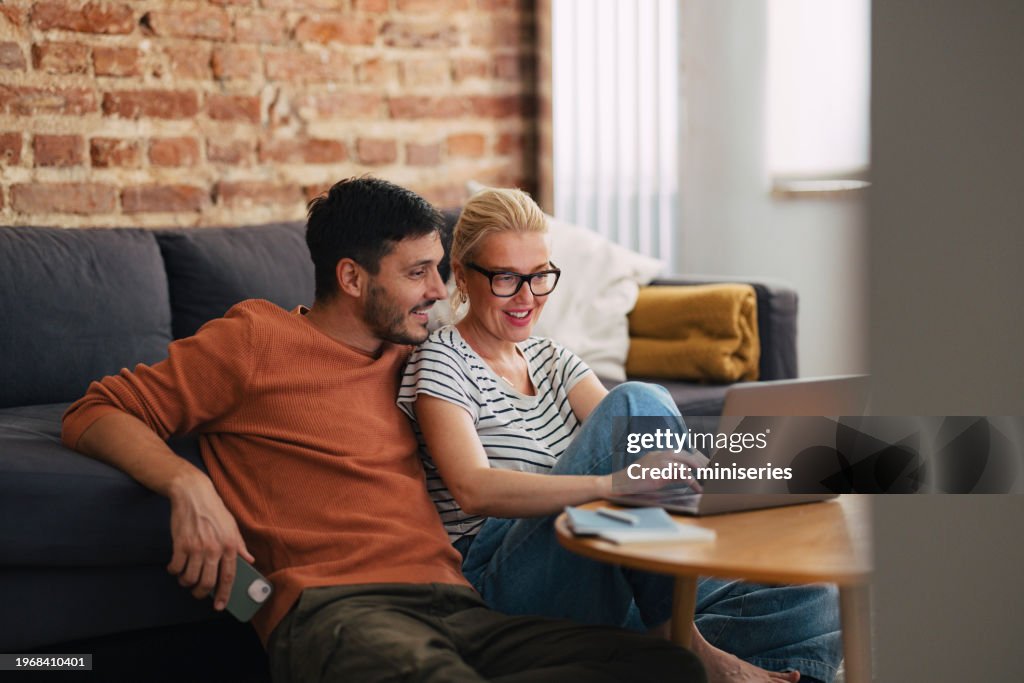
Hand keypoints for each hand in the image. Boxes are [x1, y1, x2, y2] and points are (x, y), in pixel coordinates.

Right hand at [166, 472, 253, 610]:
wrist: (193, 494)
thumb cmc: (214, 510)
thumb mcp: (232, 526)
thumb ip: (239, 545)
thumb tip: (249, 560)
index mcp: (229, 545)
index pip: (229, 577)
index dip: (224, 594)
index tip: (219, 605)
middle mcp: (214, 549)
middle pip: (207, 582)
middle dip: (201, 593)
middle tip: (198, 593)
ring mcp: (196, 548)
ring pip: (190, 578)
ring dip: (186, 583)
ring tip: (186, 579)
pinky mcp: (180, 544)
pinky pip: (176, 568)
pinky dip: (174, 572)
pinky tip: (175, 568)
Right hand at [613, 449, 709, 494]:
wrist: (618, 483)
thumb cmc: (633, 482)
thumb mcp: (653, 475)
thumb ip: (667, 474)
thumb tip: (683, 478)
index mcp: (659, 454)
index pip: (682, 453)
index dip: (695, 459)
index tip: (706, 466)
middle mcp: (661, 454)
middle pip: (687, 455)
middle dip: (702, 463)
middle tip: (713, 472)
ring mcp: (661, 461)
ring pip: (687, 463)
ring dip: (700, 471)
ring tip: (709, 480)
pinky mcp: (661, 471)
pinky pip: (682, 474)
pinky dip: (692, 481)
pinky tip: (697, 489)